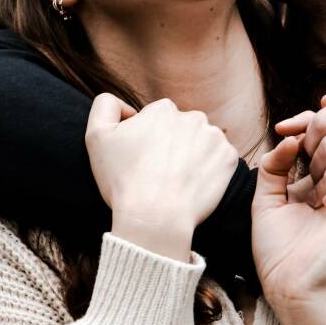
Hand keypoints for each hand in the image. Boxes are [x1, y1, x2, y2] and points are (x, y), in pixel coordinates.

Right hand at [86, 94, 238, 260]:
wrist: (154, 217)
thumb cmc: (123, 180)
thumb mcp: (96, 137)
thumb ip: (105, 106)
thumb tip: (126, 107)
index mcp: (163, 109)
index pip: (157, 120)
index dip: (147, 140)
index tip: (143, 161)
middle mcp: (192, 117)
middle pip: (182, 130)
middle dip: (173, 145)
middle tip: (159, 174)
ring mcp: (214, 138)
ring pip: (202, 144)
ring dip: (193, 156)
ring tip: (177, 182)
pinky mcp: (229, 159)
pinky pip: (220, 161)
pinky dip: (210, 171)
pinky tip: (194, 186)